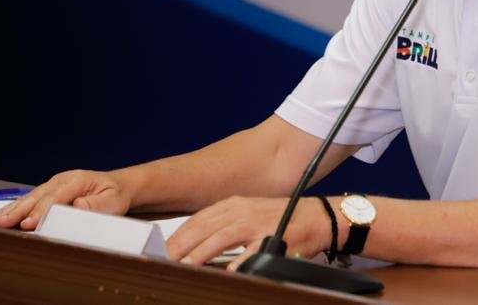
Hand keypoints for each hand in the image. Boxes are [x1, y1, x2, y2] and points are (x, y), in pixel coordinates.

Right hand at [0, 169, 132, 229]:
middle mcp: (62, 180)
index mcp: (76, 180)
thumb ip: (97, 205)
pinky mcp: (49, 192)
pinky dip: (15, 208)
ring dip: (12, 209)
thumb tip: (79, 206)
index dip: (40, 212)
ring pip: (29, 197)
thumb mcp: (113, 200)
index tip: (28, 224)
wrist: (117, 186)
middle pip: (37, 197)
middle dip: (18, 211)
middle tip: (2, 222)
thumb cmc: (114, 194)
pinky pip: (30, 200)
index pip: (55, 197)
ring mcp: (54, 185)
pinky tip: (2, 216)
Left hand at [166, 196, 330, 270]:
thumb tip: (195, 247)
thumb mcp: (248, 216)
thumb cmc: (282, 219)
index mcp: (233, 205)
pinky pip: (251, 251)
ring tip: (184, 267)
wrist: (317, 216)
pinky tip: (227, 272)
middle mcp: (242, 211)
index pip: (196, 220)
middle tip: (162, 262)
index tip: (160, 251)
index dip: (176, 237)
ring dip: (200, 253)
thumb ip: (223, 228)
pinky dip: (238, 261)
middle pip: (203, 227)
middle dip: (180, 246)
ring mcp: (257, 223)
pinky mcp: (273, 237)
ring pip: (221, 236)